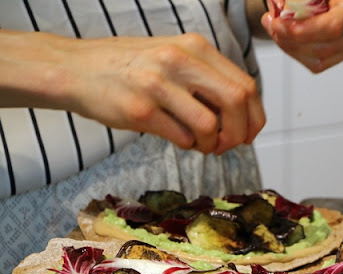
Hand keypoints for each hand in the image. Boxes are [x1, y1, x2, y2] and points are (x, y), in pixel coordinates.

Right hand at [1, 31, 265, 154]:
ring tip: (200, 144)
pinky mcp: (140, 110)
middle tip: (229, 145)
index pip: (245, 85)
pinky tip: (178, 139)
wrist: (76, 69)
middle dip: (240, 132)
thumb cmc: (130, 68)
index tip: (250, 133)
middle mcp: (179, 61)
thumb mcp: (174, 58)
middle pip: (236, 102)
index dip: (254, 116)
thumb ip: (207, 79)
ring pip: (210, 126)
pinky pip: (182, 138)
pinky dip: (187, 145)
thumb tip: (243, 117)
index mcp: (195, 47)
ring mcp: (158, 85)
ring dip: (211, 144)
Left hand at [262, 0, 342, 72]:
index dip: (304, 30)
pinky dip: (296, 52)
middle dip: (292, 39)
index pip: (334, 27)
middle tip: (271, 24)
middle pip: (325, 46)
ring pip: (319, 58)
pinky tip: (285, 37)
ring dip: (290, 46)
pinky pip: (317, 63)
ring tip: (274, 28)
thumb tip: (281, 8)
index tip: (280, 23)